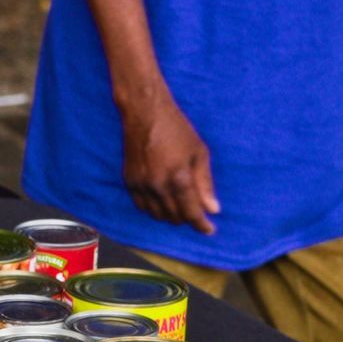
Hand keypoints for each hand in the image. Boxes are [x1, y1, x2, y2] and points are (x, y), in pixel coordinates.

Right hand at [120, 88, 219, 236]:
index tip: (209, 229)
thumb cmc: (176, 129)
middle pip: (175, 217)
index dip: (202, 225)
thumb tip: (213, 210)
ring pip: (158, 215)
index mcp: (179, 177)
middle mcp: (158, 185)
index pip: (191, 213)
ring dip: (171, 215)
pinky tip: (163, 200)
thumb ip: (205, 184)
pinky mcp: (129, 181)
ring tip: (181, 207)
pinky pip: (142, 207)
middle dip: (188, 218)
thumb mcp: (199, 153)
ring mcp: (141, 184)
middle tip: (197, 212)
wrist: (145, 112)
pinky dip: (154, 209)